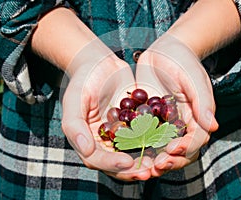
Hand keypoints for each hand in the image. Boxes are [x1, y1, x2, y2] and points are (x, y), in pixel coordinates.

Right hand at [61, 40, 151, 180]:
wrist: (100, 62)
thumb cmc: (84, 79)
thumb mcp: (74, 99)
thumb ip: (74, 125)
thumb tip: (86, 150)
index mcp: (87, 139)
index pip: (96, 159)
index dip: (110, 164)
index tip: (126, 162)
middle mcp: (105, 140)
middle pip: (117, 162)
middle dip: (133, 169)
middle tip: (148, 171)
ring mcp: (121, 133)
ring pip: (134, 152)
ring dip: (146, 160)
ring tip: (159, 163)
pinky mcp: (136, 124)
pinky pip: (146, 136)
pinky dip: (155, 142)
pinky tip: (166, 143)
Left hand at [135, 34, 218, 175]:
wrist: (164, 50)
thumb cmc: (183, 61)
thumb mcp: (194, 79)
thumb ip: (203, 102)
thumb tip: (213, 126)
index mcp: (195, 119)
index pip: (195, 141)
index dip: (186, 149)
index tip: (173, 149)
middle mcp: (179, 126)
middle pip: (178, 152)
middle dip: (169, 161)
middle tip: (156, 165)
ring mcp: (161, 124)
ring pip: (158, 149)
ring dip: (151, 160)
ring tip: (142, 166)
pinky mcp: (145, 120)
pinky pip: (141, 137)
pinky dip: (136, 146)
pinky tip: (125, 150)